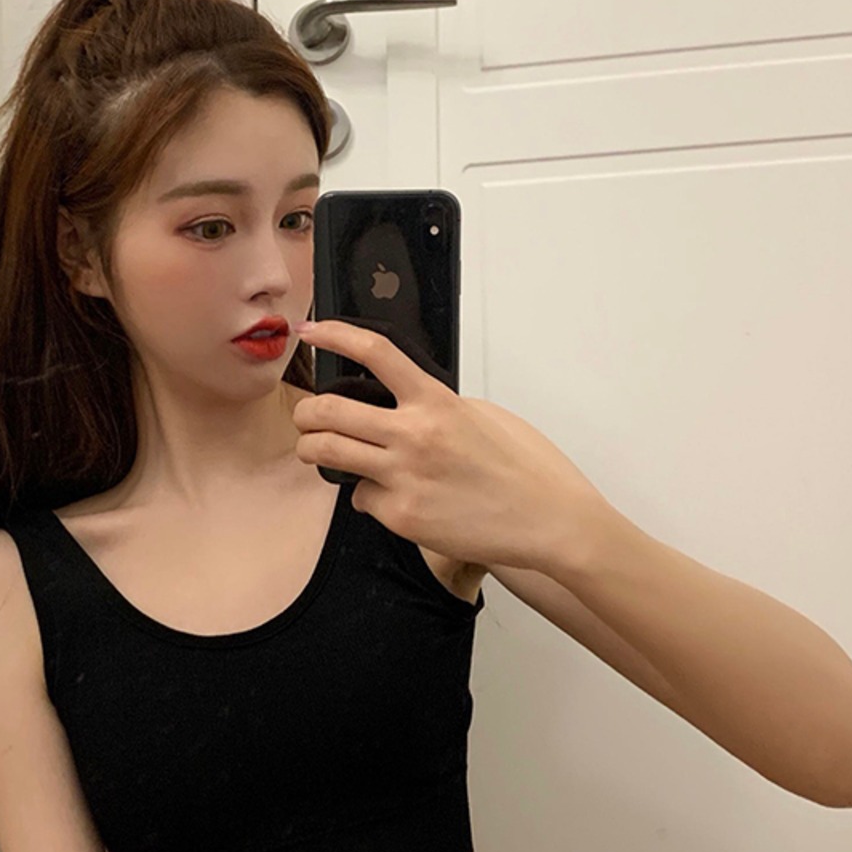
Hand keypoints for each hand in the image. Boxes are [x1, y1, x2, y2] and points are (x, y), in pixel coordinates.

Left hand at [291, 320, 613, 573]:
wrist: (546, 521)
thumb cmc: (522, 468)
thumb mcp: (482, 416)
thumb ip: (434, 405)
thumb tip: (398, 405)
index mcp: (436, 401)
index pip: (374, 352)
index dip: (334, 334)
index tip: (311, 330)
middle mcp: (414, 435)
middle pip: (327, 411)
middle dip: (305, 414)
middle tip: (305, 418)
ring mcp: (404, 477)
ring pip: (327, 454)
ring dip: (313, 449)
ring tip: (318, 450)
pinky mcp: (401, 516)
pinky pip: (360, 498)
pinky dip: (366, 496)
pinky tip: (389, 497)